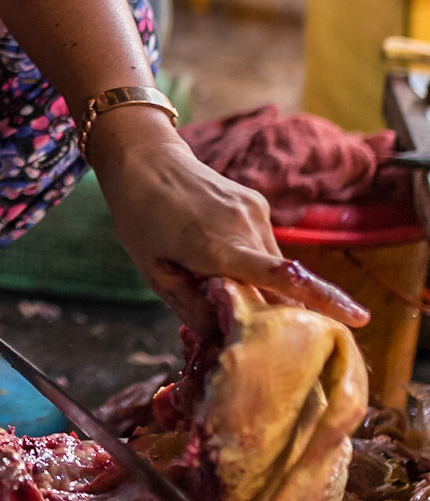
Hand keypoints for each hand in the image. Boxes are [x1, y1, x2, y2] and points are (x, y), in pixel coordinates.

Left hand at [89, 109, 367, 335]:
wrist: (145, 160)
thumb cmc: (141, 219)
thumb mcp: (156, 273)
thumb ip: (194, 310)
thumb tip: (227, 341)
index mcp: (217, 247)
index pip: (283, 277)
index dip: (323, 300)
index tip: (358, 318)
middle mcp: (245, 226)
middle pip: (280, 284)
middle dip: (273, 311)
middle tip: (247, 327)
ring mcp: (255, 211)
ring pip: (274, 264)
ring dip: (260, 283)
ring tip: (217, 281)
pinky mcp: (257, 202)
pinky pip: (267, 245)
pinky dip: (254, 261)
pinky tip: (221, 257)